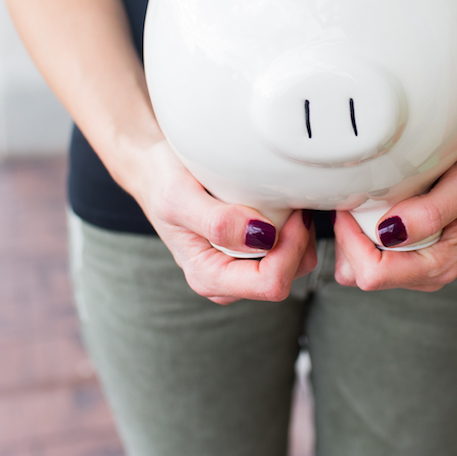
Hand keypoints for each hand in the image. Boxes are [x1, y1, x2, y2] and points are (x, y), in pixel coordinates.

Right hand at [127, 141, 317, 304]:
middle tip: (292, 199)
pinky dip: (295, 228)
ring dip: (300, 233)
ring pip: (296, 265)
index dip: (290, 249)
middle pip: (290, 276)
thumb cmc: (163, 182)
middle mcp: (228, 281)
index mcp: (209, 278)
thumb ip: (218, 222)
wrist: (156, 171)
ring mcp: (241, 269)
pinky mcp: (252, 254)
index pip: (270, 284)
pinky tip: (282, 203)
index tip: (292, 210)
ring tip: (285, 199)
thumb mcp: (180, 197)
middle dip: (300, 240)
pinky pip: (291, 250)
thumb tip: (263, 237)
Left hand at [332, 128, 456, 291]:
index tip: (350, 204)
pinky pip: (364, 254)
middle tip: (353, 199)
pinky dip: (356, 231)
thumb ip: (430, 213)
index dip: (352, 240)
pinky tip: (368, 205)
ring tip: (363, 201)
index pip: (374, 273)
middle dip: (347, 239)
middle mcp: (426, 273)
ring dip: (350, 235)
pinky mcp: (405, 252)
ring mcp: (414, 265)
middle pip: (358, 274)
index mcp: (439, 265)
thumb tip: (388, 232)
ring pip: (356, 267)